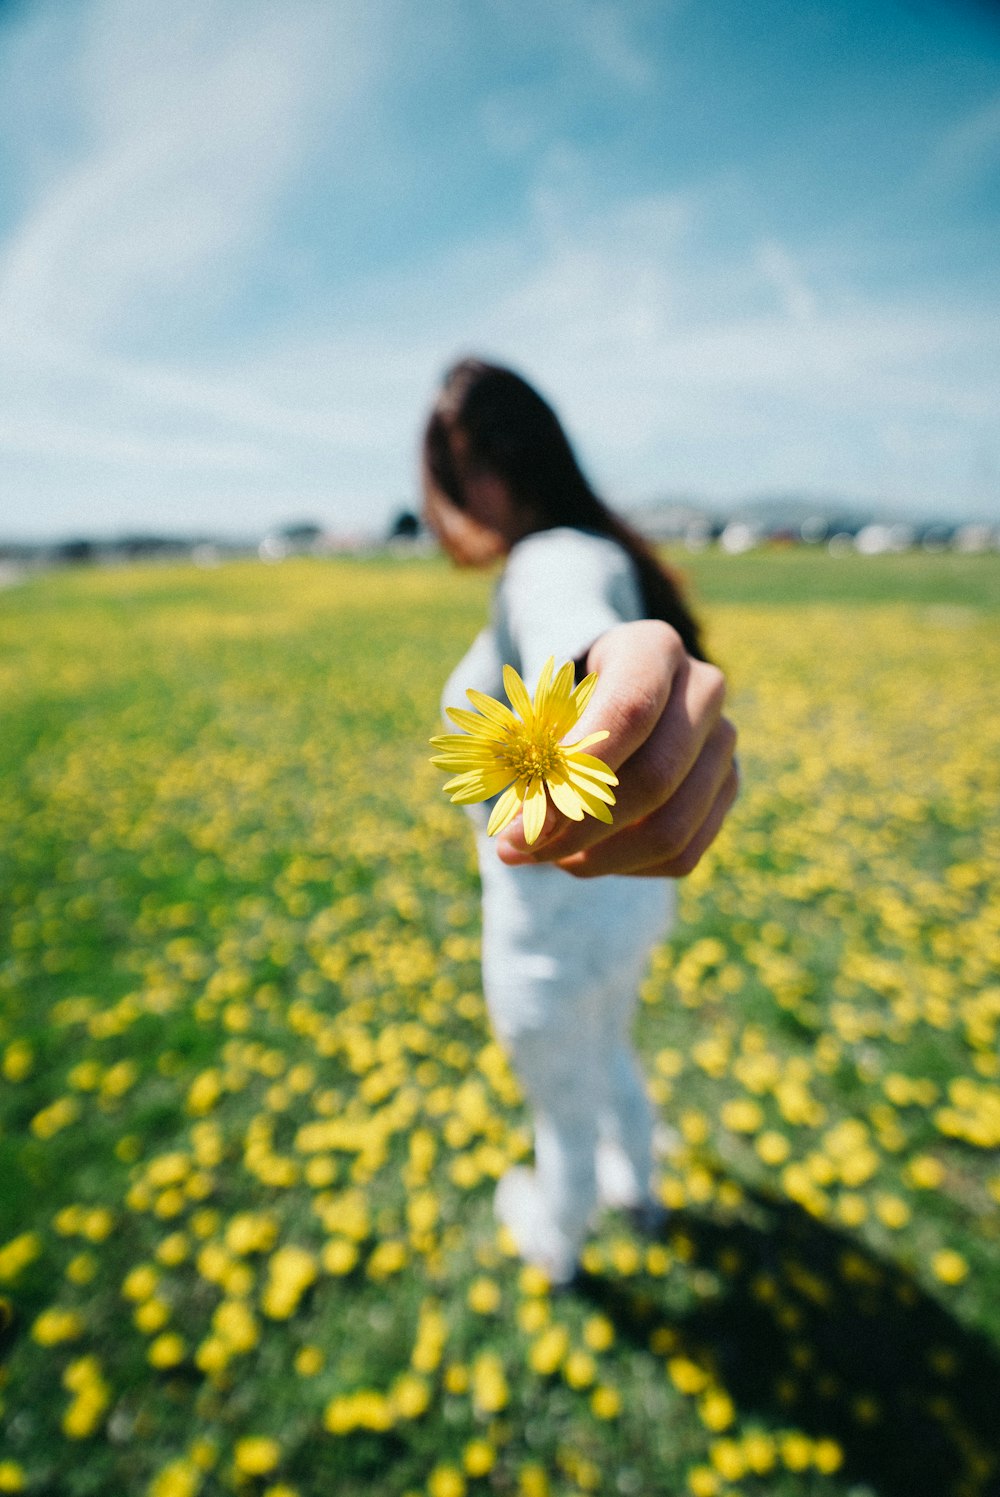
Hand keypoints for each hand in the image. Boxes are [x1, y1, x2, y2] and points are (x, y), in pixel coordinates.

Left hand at [495, 619, 738, 876]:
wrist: (621, 692)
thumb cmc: (569, 697)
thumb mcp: (544, 703)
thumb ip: (532, 755)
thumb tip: (519, 830)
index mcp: (654, 649)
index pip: (629, 712)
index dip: (578, 771)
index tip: (524, 819)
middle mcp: (703, 689)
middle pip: (655, 777)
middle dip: (579, 827)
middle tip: (519, 848)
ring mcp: (724, 742)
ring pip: (671, 828)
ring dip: (599, 858)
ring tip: (547, 857)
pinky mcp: (727, 788)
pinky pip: (682, 854)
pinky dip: (625, 867)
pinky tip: (585, 856)